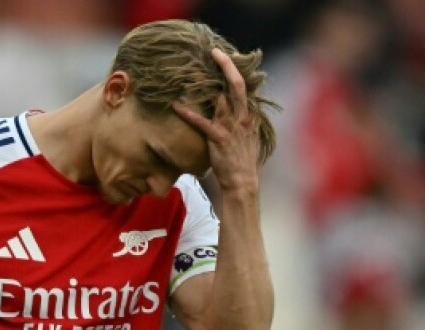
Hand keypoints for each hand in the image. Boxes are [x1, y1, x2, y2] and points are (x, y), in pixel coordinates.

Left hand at [173, 48, 260, 193]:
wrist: (242, 182)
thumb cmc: (241, 161)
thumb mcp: (247, 136)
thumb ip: (243, 118)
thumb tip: (237, 103)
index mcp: (249, 115)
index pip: (245, 87)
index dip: (235, 70)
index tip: (224, 57)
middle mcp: (242, 117)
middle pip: (236, 84)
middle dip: (226, 66)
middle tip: (214, 51)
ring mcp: (231, 126)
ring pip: (218, 97)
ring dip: (202, 84)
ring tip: (188, 72)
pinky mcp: (219, 138)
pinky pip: (202, 121)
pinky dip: (188, 112)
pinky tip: (175, 105)